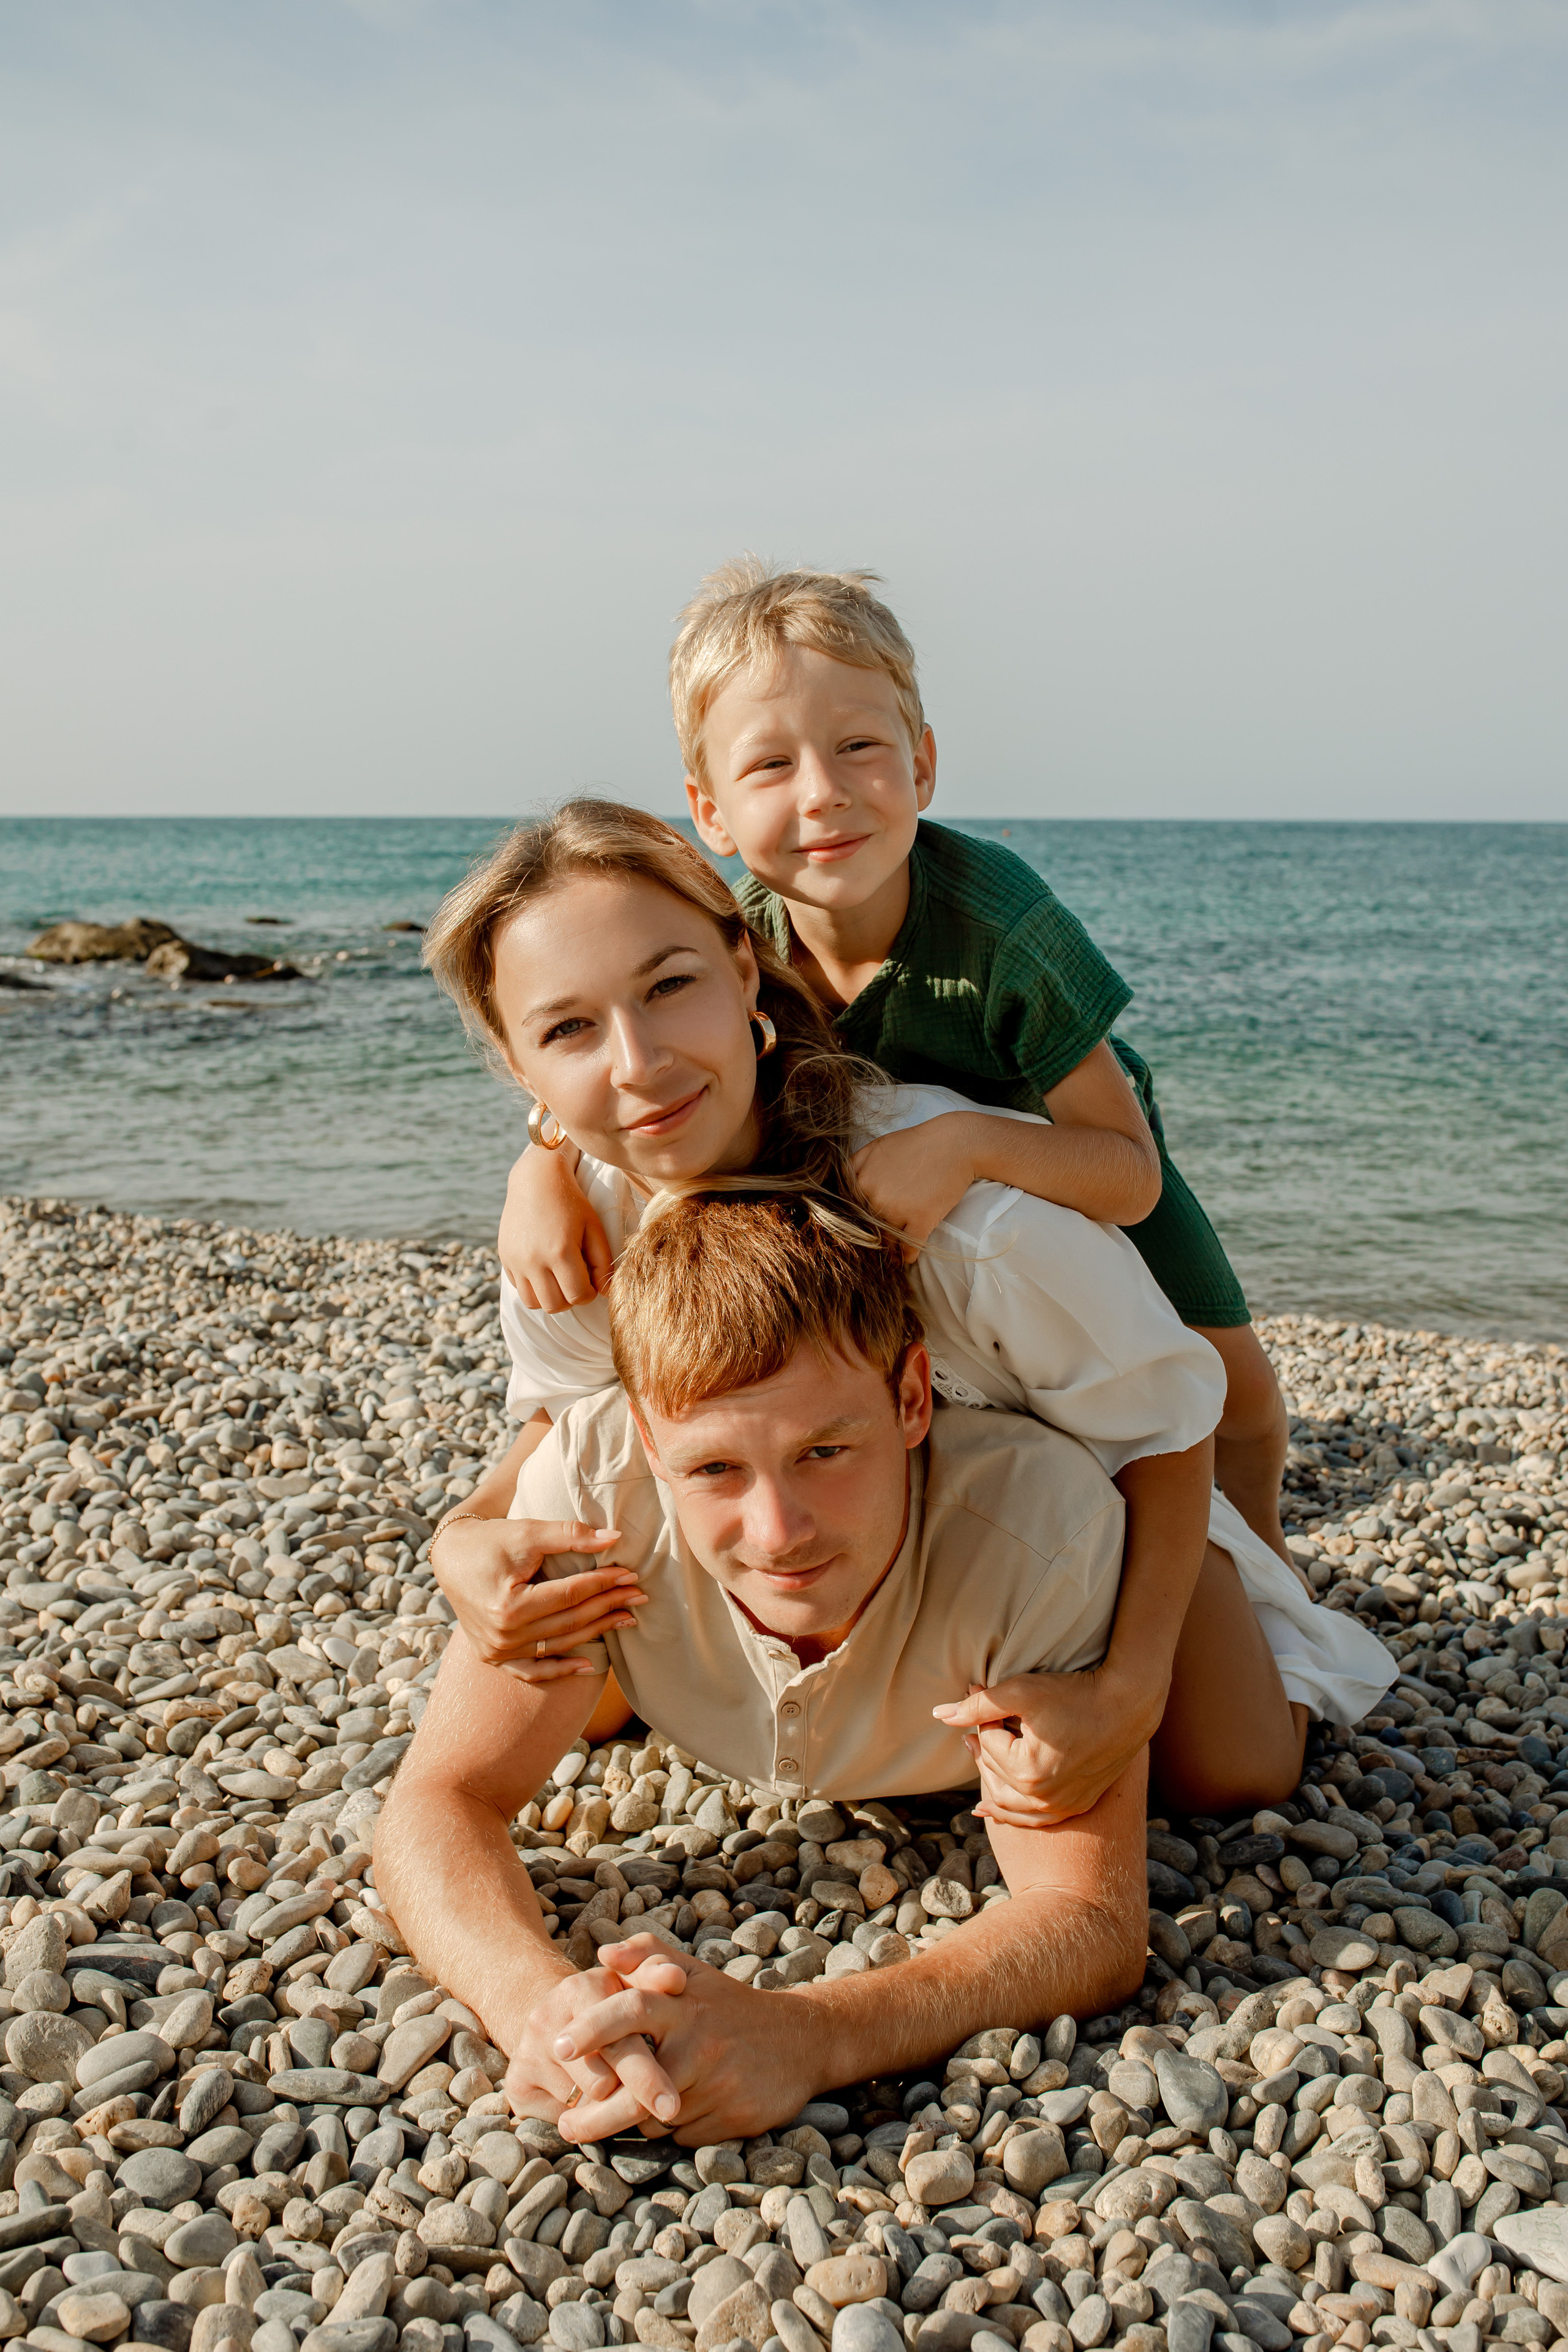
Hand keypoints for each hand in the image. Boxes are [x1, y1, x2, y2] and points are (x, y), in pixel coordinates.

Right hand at [432, 1516, 643, 1670]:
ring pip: (558, 1645)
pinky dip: (560, 1670)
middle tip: (638, 1595)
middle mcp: (502, 1636)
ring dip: (595, 1633)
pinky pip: (531, 1671)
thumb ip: (571, 1535)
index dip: (603, 1583)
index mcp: (509, 1606)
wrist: (451, 1556)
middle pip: (568, 1622)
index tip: (630, 1574)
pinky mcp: (493, 1657)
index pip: (569, 1595)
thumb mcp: (528, 1532)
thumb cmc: (490, 1540)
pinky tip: (589, 1665)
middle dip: (607, 1607)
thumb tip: (615, 1537)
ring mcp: (496, 1651)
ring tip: (626, 1619)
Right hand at [500, 1146, 613, 1312]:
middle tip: (575, 1281)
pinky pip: (519, 1288)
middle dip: (570, 1299)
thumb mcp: (593, 1227)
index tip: (591, 1282)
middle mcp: (535, 1260)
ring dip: (549, 1297)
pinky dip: (533, 1287)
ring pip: (533, 1302)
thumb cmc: (570, 1202)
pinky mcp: (505, 1258)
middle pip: (555, 1305)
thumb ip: (603, 1262)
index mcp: (560, 1251)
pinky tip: (543, 1268)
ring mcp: (516, 1260)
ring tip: (559, 1279)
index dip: (589, 1294)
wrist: (535, 1179)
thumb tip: (604, 1292)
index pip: (578, 1296)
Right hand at [503, 1956, 684, 2134]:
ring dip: (608, 2108)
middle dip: (633, 2103)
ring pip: (583, 2104)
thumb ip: (657, 1978)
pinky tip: (586, 2099)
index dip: (648, 2076)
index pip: (620, 2041)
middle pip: (601, 2081)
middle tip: (663, 2119)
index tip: (672, 2106)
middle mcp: (546, 2018)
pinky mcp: (515, 2084)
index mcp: (580, 1989)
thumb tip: (674, 1977)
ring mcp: (527, 2051)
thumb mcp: (631, 1986)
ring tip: (617, 2090)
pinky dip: (580, 2118)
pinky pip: (559, 2119)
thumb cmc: (608, 2006)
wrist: (555, 2017)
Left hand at [549, 1933, 822, 2142]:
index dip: (592, 2028)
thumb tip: (602, 1954)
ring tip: (618, 2117)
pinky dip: (674, 2130)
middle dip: (597, 2112)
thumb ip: (647, 1954)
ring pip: (656, 2117)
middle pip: (638, 2083)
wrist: (801, 2038)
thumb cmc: (730, 2005)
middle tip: (565, 2126)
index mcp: (683, 2003)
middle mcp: (700, 2041)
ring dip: (636, 2119)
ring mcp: (720, 2082)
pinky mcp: (737, 2117)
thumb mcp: (694, 1971)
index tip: (555, 2047)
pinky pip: (685, 2135)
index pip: (630, 2009)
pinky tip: (681, 2113)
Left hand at [850, 1114, 977, 1253]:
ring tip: (893, 1254)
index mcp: (862, 1181)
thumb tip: (838, 1187)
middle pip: (869, 1228)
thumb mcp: (876, 1147)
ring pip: (888, 1240)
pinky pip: (909, 1248)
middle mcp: (876, 1198)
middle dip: (873, 1237)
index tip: (862, 1230)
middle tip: (877, 1245)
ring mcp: (898, 1210)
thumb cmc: (915, 1144)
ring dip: (891, 1249)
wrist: (954, 1144)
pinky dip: (908, 1256)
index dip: (857, 1222)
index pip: (852, 1212)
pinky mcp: (921, 1220)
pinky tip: (908, 1258)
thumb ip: (854, 1166)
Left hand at [934, 1666, 1163, 1828]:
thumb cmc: (1075, 1693)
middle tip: (978, 1723)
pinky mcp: (1077, 1805)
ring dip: (990, 1780)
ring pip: (1010, 1802)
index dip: (981, 1717)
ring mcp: (1062, 1806)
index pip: (987, 1744)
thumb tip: (939, 1714)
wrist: (1129, 1705)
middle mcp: (1044, 1798)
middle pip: (995, 1773)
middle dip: (983, 1745)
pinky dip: (1012, 1812)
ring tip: (979, 1753)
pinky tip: (991, 1809)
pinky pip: (1035, 1818)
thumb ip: (978, 1705)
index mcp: (1027, 1772)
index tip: (979, 1690)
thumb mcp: (1022, 1691)